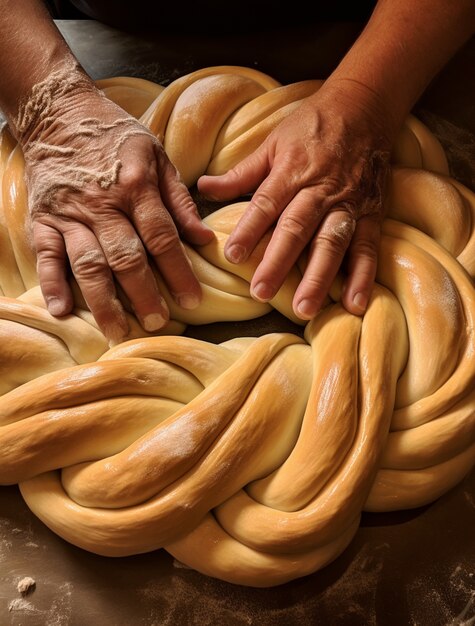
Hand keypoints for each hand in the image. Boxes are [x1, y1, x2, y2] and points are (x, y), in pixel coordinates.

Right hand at [20, 82, 212, 341]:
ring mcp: (70, 214)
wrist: (58, 112)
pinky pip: (47, 256)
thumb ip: (180, 200)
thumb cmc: (115, 136)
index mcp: (135, 186)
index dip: (178, 272)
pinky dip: (52, 284)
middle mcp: (102, 204)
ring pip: (89, 264)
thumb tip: (204, 238)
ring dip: (103, 301)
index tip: (192, 300)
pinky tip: (62, 311)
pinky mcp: (43, 219)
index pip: (162, 237)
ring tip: (118, 331)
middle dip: (143, 294)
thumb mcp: (157, 156)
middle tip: (158, 323)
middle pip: (126, 257)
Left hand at [198, 78, 392, 319]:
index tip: (233, 257)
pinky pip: (368, 248)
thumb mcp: (272, 143)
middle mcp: (320, 190)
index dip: (249, 230)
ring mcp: (348, 204)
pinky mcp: (372, 214)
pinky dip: (363, 277)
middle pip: (297, 229)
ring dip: (318, 277)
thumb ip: (241, 173)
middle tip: (261, 293)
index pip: (267, 204)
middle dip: (279, 262)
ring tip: (304, 308)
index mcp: (292, 171)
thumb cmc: (312, 127)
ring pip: (332, 243)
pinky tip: (354, 304)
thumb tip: (203, 187)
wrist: (365, 108)